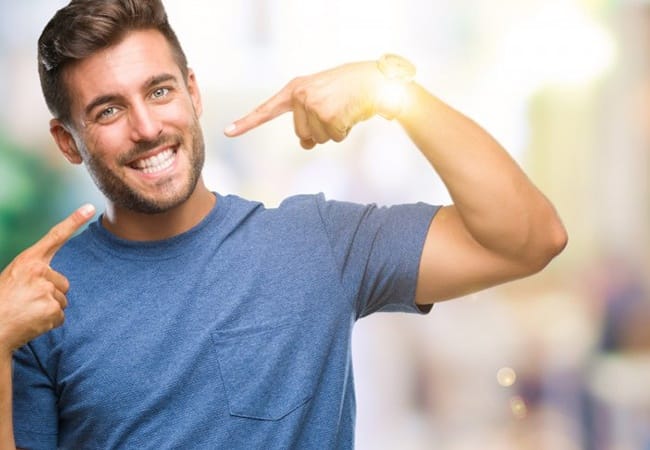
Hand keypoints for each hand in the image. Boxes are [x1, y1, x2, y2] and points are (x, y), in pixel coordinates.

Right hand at [0, 204, 94, 353]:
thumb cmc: (2, 302)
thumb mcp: (14, 278)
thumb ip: (34, 273)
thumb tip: (54, 280)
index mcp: (27, 260)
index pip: (55, 237)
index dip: (74, 221)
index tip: (89, 208)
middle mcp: (39, 271)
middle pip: (63, 283)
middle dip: (50, 294)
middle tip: (27, 302)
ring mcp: (46, 289)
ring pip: (62, 300)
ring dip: (48, 308)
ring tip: (26, 312)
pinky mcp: (52, 308)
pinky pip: (60, 316)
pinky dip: (49, 322)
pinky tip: (32, 322)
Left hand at [224, 61, 384, 148]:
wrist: (372, 80)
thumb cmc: (347, 90)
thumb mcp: (321, 100)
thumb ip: (307, 120)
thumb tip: (305, 144)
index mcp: (295, 90)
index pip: (267, 110)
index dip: (247, 123)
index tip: (228, 132)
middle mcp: (300, 96)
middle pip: (302, 135)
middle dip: (320, 130)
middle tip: (335, 111)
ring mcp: (313, 105)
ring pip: (317, 139)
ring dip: (333, 131)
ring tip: (343, 110)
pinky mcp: (328, 115)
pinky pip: (333, 138)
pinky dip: (344, 131)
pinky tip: (350, 114)